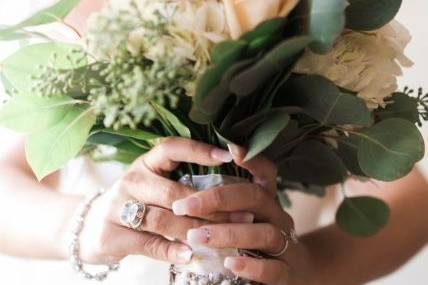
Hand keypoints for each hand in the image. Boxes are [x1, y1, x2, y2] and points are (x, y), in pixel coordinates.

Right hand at [73, 138, 252, 264]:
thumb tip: (230, 188)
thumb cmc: (137, 204)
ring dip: (196, 229)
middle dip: (211, 205)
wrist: (91, 227)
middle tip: (242, 215)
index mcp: (145, 164)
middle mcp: (131, 181)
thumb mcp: (154, 187)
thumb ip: (182, 184)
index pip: (171, 148)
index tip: (227, 156)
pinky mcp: (112, 235)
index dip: (198, 150)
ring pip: (164, 218)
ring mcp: (117, 207)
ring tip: (224, 236)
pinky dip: (171, 250)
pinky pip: (149, 243)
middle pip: (174, 191)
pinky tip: (190, 254)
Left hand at [172, 144, 312, 284]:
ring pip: (264, 233)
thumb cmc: (258, 244)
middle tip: (184, 205)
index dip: (251, 160)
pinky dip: (250, 265)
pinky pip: (272, 269)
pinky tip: (230, 263)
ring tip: (197, 236)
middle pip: (256, 197)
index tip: (230, 149)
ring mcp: (286, 245)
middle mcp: (279, 217)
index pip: (265, 172)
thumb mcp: (246, 220)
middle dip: (218, 199)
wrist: (296, 274)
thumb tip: (186, 192)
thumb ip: (225, 206)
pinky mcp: (287, 273)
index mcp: (267, 201)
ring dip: (228, 233)